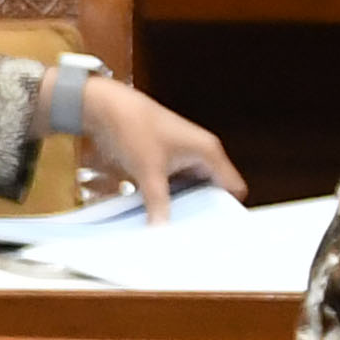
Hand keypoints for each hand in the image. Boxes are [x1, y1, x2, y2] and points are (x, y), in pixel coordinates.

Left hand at [74, 71, 243, 220]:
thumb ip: (158, 204)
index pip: (233, 187)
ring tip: (171, 223)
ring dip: (182, 202)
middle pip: (212, 189)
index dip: (227, 209)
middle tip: (189, 231)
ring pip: (192, 186)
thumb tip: (162, 229)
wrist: (107, 108)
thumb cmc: (134, 129)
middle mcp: (201, 152)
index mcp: (208, 152)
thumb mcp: (148, 173)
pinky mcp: (167, 156)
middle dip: (201, 209)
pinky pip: (175, 181)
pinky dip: (168, 193)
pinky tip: (156, 208)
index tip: (215, 229)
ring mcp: (184, 153)